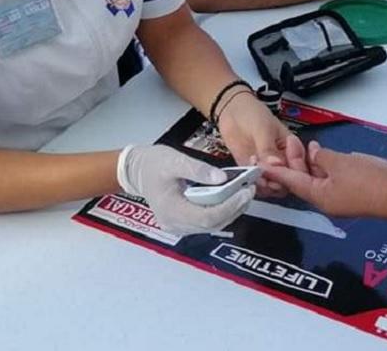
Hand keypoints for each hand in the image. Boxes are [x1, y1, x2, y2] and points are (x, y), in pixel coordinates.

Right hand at [117, 144, 253, 234]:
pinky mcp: (182, 224)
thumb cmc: (153, 163)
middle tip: (250, 189)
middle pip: (212, 224)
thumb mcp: (174, 159)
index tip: (245, 191)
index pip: (206, 217)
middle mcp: (174, 224)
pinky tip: (232, 198)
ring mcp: (178, 227)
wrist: (136, 170)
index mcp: (170, 210)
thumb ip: (197, 169)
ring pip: (212, 226)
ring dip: (231, 211)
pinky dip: (222, 212)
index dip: (229, 206)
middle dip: (235, 208)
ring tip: (245, 192)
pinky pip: (206, 223)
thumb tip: (222, 179)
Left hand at [218, 95, 307, 196]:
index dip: (290, 174)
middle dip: (275, 182)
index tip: (276, 171)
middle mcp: (281, 161)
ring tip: (252, 171)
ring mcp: (267, 168)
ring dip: (262, 184)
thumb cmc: (252, 113)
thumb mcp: (262, 129)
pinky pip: (256, 185)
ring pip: (271, 187)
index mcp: (291, 148)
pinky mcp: (251, 171)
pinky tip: (246, 174)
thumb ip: (268, 148)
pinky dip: (252, 185)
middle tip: (262, 173)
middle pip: (286, 182)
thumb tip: (276, 164)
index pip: (298, 169)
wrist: (231, 110)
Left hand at [263, 141, 386, 217]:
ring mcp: (342, 197)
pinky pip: (334, 178)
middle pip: (305, 181)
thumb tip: (314, 153)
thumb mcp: (339, 163)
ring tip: (306, 145)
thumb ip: (321, 157)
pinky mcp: (355, 192)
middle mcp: (328, 200)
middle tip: (293, 141)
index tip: (260, 165)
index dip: (276, 172)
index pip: (292, 182)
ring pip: (320, 179)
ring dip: (313, 162)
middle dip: (297, 162)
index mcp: (320, 197)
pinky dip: (328, 166)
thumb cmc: (368, 179)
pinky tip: (326, 153)